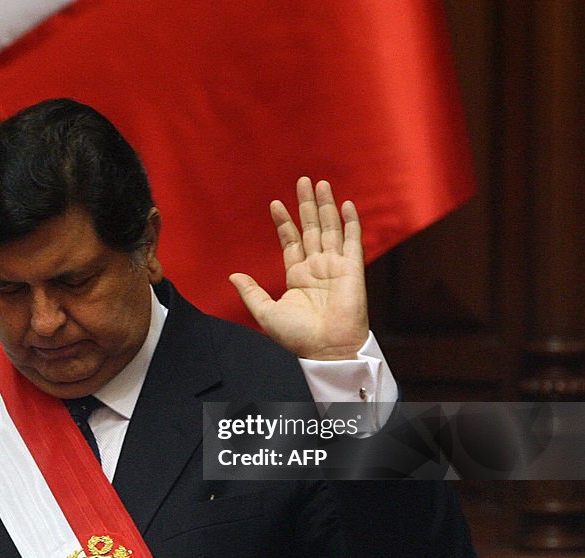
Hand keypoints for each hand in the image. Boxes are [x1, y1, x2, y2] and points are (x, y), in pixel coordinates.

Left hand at [230, 177, 368, 359]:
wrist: (326, 349)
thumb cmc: (298, 336)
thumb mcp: (266, 313)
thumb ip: (251, 292)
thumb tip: (232, 275)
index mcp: (297, 276)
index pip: (291, 241)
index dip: (284, 222)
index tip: (275, 203)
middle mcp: (317, 267)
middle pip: (312, 228)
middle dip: (307, 204)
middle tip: (303, 180)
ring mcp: (335, 266)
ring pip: (330, 228)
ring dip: (326, 206)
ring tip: (320, 184)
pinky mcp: (352, 269)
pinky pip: (352, 241)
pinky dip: (350, 222)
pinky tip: (345, 204)